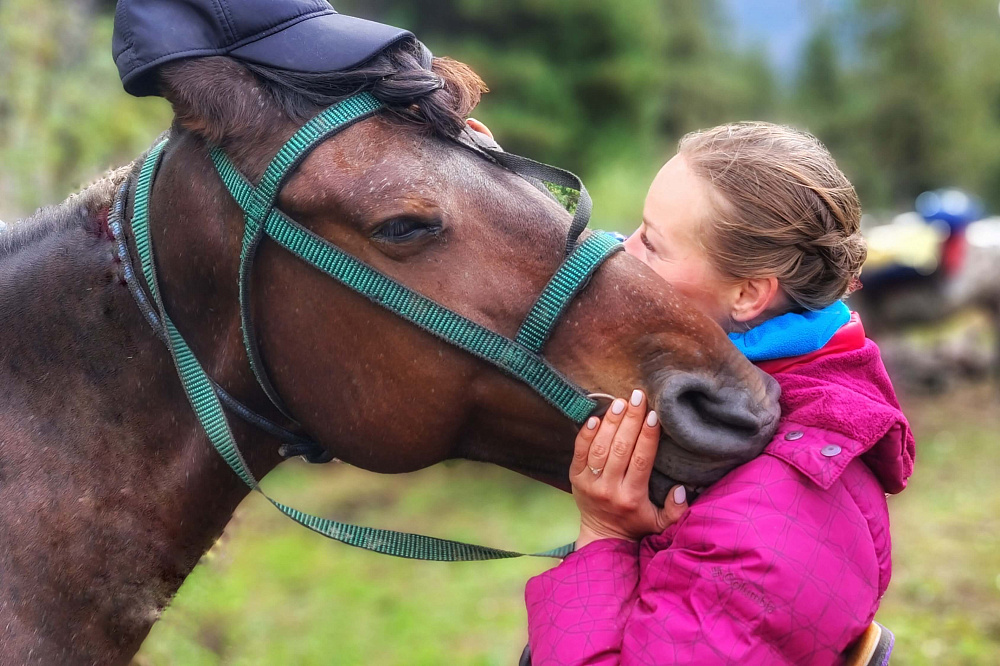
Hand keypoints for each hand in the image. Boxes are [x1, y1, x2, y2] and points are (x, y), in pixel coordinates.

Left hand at [571, 389, 688, 548]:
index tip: (654, 415)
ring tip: (620, 402)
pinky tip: (595, 417)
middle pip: (620, 448)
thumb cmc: (636, 524)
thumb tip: (681, 488)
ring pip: (600, 446)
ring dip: (610, 422)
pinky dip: (586, 434)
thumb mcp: (661, 524)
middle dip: (630, 420)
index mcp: (632, 496)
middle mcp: (609, 488)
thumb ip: (676, 510)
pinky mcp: (575, 477)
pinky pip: (579, 452)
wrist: (603, 537)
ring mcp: (589, 482)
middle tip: (638, 397)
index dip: (648, 436)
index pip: (641, 460)